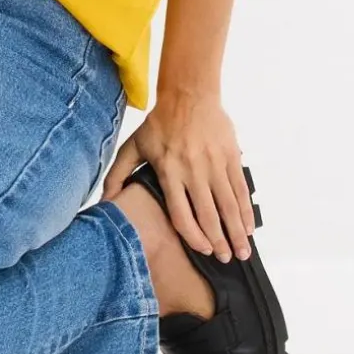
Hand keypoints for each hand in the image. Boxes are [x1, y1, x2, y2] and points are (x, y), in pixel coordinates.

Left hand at [100, 88, 255, 260]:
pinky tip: (248, 226)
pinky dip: (246, 211)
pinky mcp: (231, 157)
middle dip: (219, 241)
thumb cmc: (160, 123)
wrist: (188, 95)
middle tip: (226, 259)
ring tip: (242, 251)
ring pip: (228, 205)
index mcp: (169, 171)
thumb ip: (118, 173)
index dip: (194, 237)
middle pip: (209, 215)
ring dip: (236, 232)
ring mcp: (214, 164)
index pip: (182, 214)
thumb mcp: (133, 146)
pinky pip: (240, 189)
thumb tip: (105, 201)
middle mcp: (193, 171)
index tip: (202, 250)